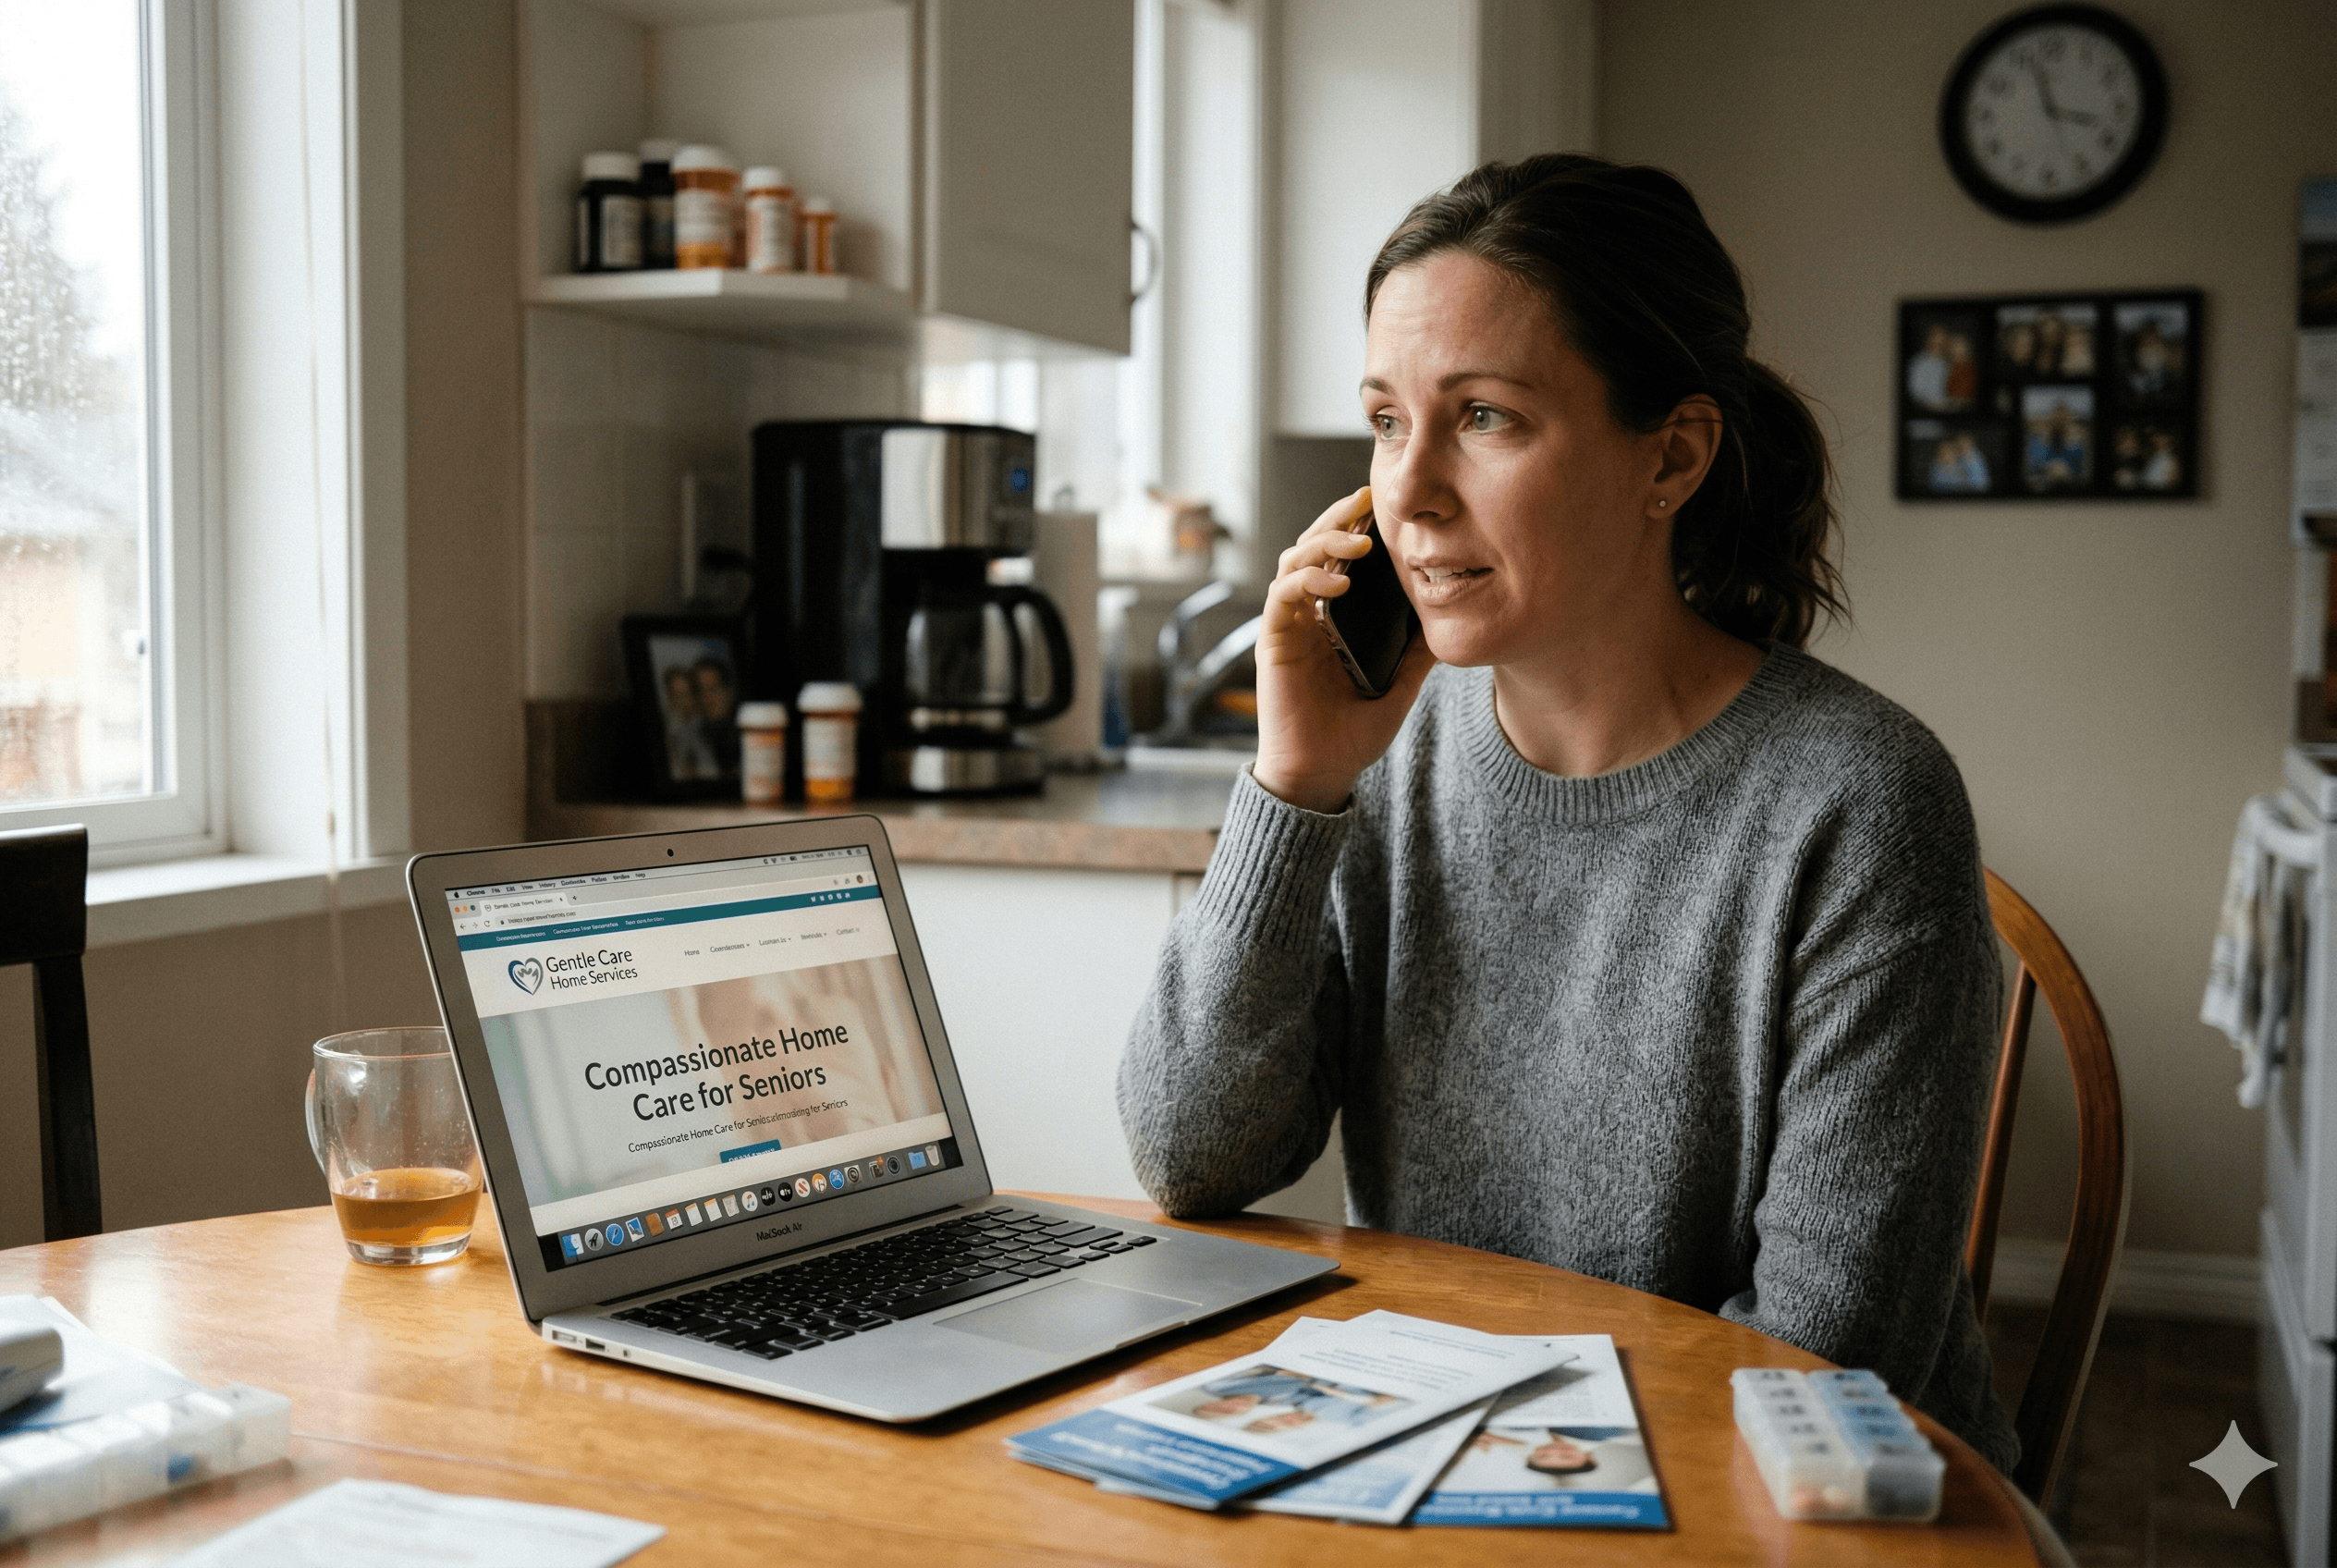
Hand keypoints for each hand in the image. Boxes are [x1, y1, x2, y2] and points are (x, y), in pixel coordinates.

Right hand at [1252, 487, 1437, 812]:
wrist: (1321, 773)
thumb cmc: (1352, 734)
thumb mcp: (1400, 686)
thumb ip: (1417, 653)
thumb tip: (1448, 621)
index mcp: (1333, 619)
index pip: (1339, 559)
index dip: (1355, 528)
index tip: (1383, 507)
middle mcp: (1308, 615)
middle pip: (1313, 546)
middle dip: (1339, 518)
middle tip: (1367, 499)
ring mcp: (1288, 625)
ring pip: (1294, 559)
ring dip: (1325, 542)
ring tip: (1360, 541)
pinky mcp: (1274, 640)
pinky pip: (1283, 595)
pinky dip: (1307, 579)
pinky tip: (1337, 582)